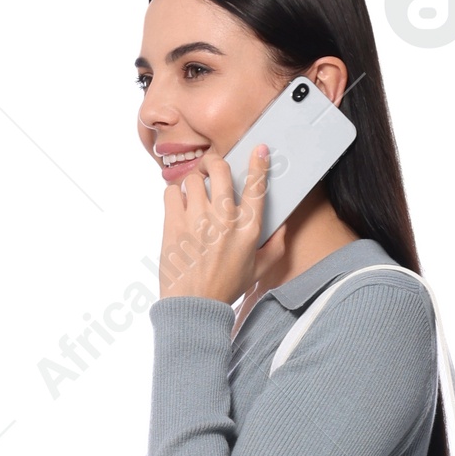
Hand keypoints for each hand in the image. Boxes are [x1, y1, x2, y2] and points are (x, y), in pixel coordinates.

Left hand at [157, 144, 269, 303]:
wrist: (193, 305)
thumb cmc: (225, 288)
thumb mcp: (257, 270)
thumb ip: (274, 246)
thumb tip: (283, 226)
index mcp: (248, 230)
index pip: (256, 186)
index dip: (258, 163)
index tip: (258, 150)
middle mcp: (224, 221)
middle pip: (219, 169)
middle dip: (215, 165)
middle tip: (211, 172)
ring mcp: (197, 221)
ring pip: (193, 179)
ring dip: (193, 184)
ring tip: (193, 198)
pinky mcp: (174, 224)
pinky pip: (171, 192)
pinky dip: (174, 195)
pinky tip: (179, 207)